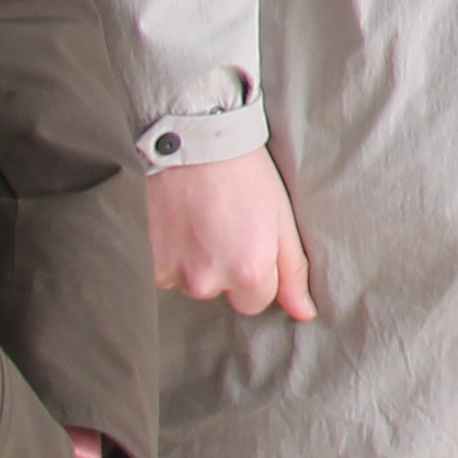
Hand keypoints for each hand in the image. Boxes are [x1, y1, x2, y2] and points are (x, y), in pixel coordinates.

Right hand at [148, 149, 315, 319]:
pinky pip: (169, 277)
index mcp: (249, 273)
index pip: (258, 302)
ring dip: (201, 265)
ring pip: (196, 286)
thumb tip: (304, 313)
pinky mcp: (153, 265)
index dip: (259, 273)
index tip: (253, 243)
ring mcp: (178, 275)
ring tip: (205, 224)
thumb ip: (293, 272)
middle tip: (228, 231)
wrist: (195, 143)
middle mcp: (210, 281)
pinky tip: (184, 227)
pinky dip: (176, 259)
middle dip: (230, 273)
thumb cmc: (244, 175)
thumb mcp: (281, 219)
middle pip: (226, 297)